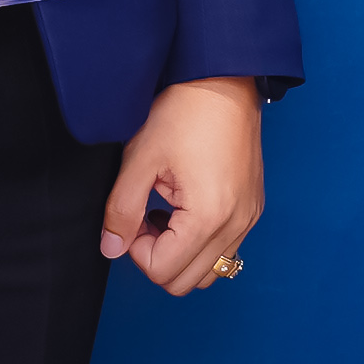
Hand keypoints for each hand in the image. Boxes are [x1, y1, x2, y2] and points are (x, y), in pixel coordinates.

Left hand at [100, 77, 262, 294]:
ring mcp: (249, 219)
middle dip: (157, 257)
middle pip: (186, 283)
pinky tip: (184, 207)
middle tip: (144, 216)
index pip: (163, 272)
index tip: (132, 215)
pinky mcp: (252, 209)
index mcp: (209, 217)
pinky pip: (225, 249)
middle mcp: (236, 226)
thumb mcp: (140, 158)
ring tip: (165, 213)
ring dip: (179, 254)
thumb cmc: (183, 111)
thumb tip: (111, 248)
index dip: (136, 250)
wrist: (224, 80)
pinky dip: (199, 243)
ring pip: (209, 272)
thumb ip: (121, 209)